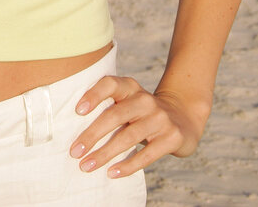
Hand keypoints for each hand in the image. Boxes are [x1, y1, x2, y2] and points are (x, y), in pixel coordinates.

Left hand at [69, 75, 205, 178]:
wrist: (183, 117)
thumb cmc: (143, 113)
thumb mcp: (129, 102)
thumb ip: (109, 107)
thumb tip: (73, 129)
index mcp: (130, 87)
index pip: (110, 84)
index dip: (93, 95)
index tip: (77, 111)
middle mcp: (145, 99)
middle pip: (115, 115)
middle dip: (92, 135)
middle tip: (74, 151)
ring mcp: (160, 118)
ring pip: (128, 137)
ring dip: (105, 153)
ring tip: (87, 165)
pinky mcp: (171, 137)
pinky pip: (146, 154)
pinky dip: (127, 165)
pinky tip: (112, 172)